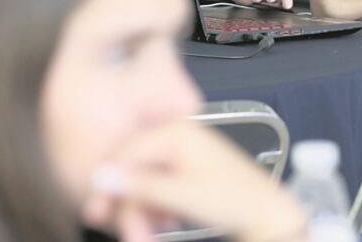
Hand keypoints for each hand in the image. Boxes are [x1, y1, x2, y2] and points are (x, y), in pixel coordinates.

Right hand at [82, 121, 308, 241]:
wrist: (266, 213)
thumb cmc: (236, 200)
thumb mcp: (182, 195)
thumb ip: (141, 186)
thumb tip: (103, 178)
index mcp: (176, 131)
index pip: (126, 153)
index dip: (107, 184)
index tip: (95, 211)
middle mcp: (177, 136)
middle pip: (133, 170)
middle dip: (128, 206)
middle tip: (128, 234)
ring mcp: (181, 152)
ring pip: (143, 182)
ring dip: (141, 212)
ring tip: (147, 235)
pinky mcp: (185, 169)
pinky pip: (156, 187)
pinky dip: (153, 208)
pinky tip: (161, 223)